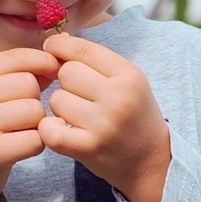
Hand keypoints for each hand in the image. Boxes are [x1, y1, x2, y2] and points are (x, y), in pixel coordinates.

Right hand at [0, 48, 59, 201]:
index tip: (53, 71)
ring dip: (37, 123)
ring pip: (35, 111)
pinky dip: (37, 144)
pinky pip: (36, 139)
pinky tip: (22, 146)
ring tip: (20, 131)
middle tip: (20, 115)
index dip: (43, 61)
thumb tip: (58, 59)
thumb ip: (20, 73)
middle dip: (34, 99)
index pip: (17, 57)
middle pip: (29, 84)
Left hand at [38, 34, 170, 201]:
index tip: (53, 51)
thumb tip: (56, 41)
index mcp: (129, 75)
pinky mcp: (89, 148)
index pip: (83, 49)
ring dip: (60, 107)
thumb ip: (96, 60)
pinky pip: (51, 130)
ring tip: (77, 115)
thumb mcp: (128, 80)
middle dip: (65, 81)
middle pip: (66, 72)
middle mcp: (118, 97)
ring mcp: (103, 124)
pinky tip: (61, 129)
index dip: (61, 47)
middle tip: (78, 94)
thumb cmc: (134, 114)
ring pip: (57, 99)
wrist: (151, 160)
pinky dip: (50, 129)